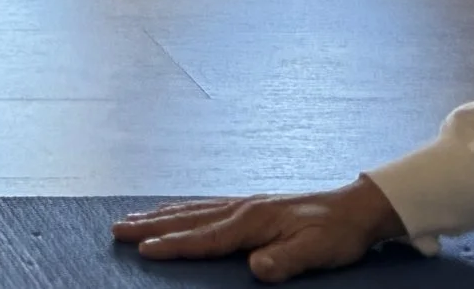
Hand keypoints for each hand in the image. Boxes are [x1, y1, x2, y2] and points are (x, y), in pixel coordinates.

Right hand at [111, 177, 406, 283]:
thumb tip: (255, 268)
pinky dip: (181, 210)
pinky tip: (173, 212)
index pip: (206, 237)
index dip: (174, 245)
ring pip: (192, 210)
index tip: (144, 250)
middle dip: (152, 225)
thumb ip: (285, 260)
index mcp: (254, 221)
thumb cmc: (337, 233)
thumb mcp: (318, 251)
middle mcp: (242, 209)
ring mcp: (244, 205)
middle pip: (188, 219)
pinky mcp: (249, 207)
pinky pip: (205, 207)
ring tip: (132, 219)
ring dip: (160, 216)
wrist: (355, 209)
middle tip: (117, 229)